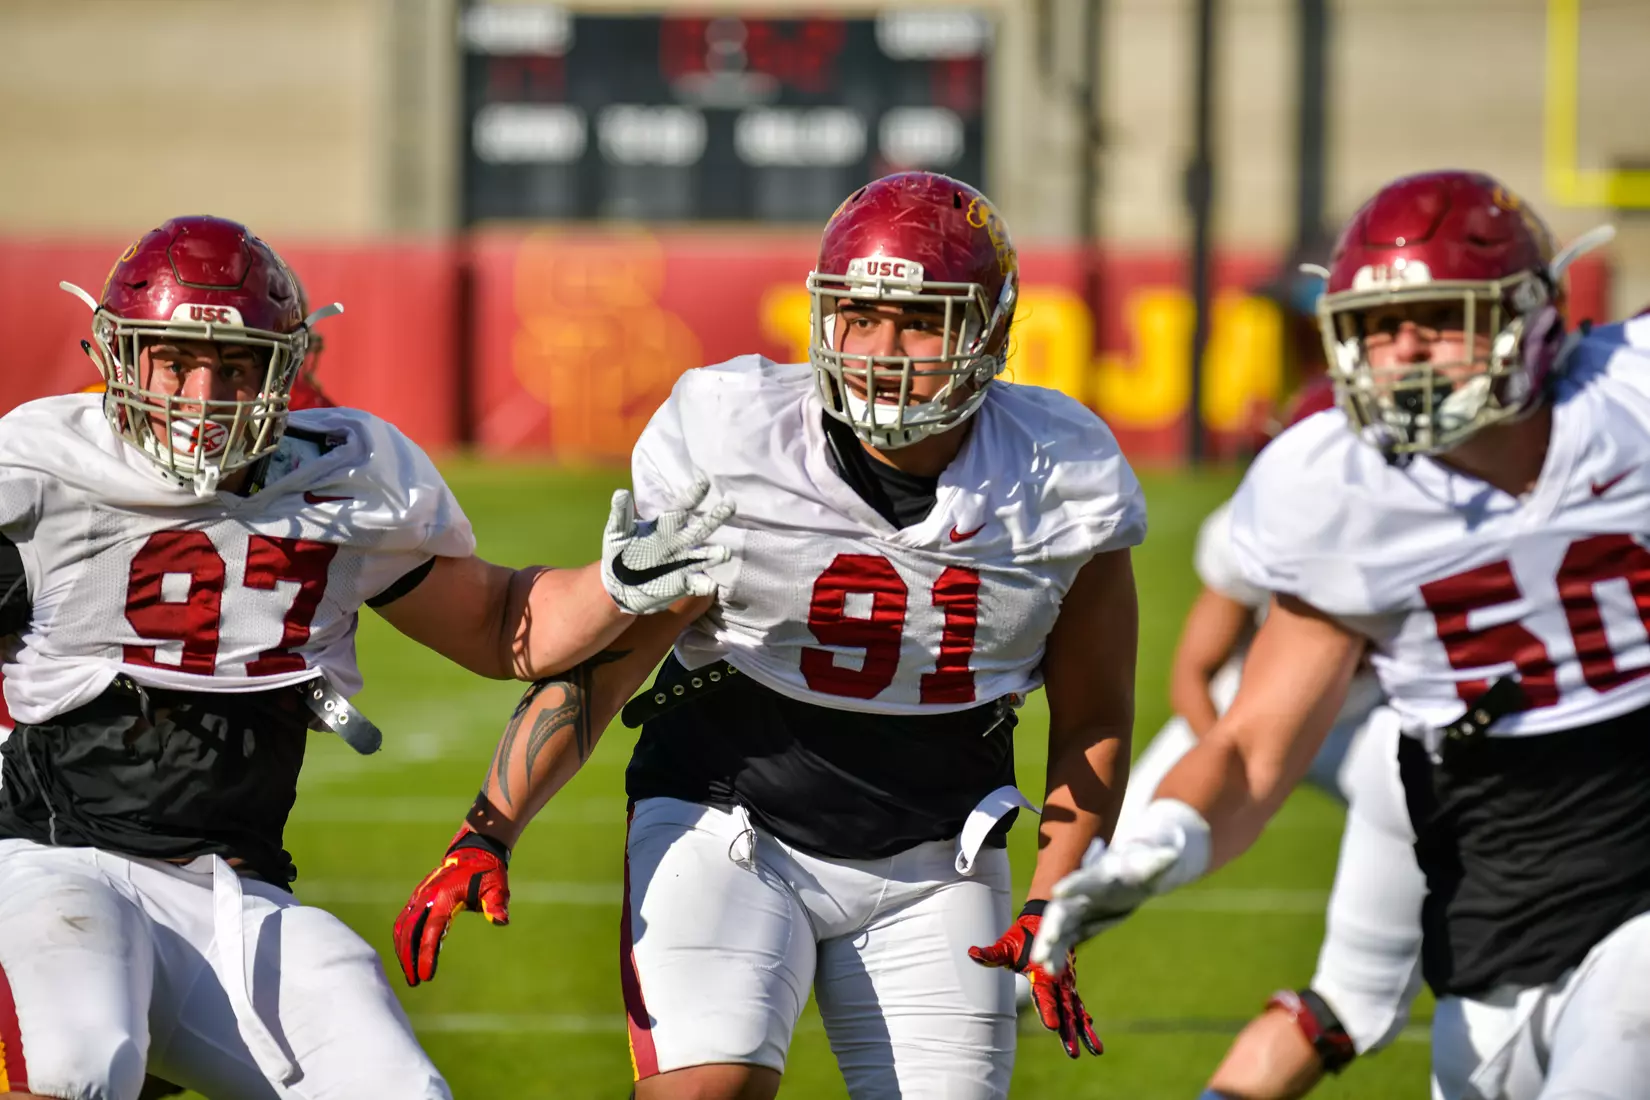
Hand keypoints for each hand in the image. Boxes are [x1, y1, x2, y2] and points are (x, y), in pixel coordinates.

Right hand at [393, 827, 510, 986]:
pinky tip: (406, 955)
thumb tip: (501, 921)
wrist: (474, 851)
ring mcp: (420, 895)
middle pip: (411, 931)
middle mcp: (428, 896)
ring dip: (402, 951)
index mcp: (445, 895)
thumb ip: (496, 904)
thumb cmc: (487, 872)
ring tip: (409, 974)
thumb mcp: (497, 887)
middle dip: (409, 958)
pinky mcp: (418, 897)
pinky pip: (404, 920)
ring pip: (403, 926)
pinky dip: (402, 939)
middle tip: (414, 981)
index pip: (433, 929)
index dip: (427, 953)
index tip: (425, 975)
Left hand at [601, 476, 734, 615]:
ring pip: (704, 556)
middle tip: (730, 505)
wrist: (618, 585)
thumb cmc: (618, 553)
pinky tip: (709, 584)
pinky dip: (703, 584)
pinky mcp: (683, 583)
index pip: (682, 507)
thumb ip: (621, 514)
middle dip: (715, 517)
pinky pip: (696, 583)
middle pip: (701, 527)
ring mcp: (683, 562)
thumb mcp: (616, 532)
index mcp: (665, 526)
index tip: (704, 481)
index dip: (693, 495)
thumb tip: (620, 492)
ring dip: (715, 554)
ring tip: (725, 553)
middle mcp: (679, 541)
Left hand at [969, 903, 1102, 1057]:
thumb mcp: (1006, 945)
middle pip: (1064, 1009)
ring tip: (1096, 1050)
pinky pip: (1078, 1003)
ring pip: (1076, 1010)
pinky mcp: (1069, 984)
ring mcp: (1066, 982)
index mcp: (1042, 973)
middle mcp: (1057, 979)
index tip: (1053, 1028)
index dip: (1048, 1010)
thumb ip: (992, 954)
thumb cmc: (1021, 935)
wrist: (1044, 918)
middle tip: (1073, 1053)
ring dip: (1084, 1030)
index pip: (1045, 995)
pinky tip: (1090, 1030)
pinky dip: (1084, 1017)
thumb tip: (972, 953)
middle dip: (1069, 1031)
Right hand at [1028, 843, 1179, 974]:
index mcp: (1099, 875)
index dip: (1073, 885)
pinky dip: (1058, 954)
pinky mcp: (1078, 923)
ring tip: (1045, 968)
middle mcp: (1081, 892)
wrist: (1128, 870)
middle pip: (1062, 910)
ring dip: (1050, 947)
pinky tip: (1053, 972)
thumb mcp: (1151, 863)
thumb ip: (1159, 861)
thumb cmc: (1141, 864)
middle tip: (1041, 950)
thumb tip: (1173, 855)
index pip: (1084, 879)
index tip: (1059, 892)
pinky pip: (1065, 940)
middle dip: (1050, 929)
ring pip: (1058, 928)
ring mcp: (1077, 908)